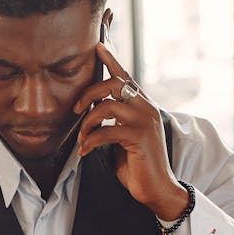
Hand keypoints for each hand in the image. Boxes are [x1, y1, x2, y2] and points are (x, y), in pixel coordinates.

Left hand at [75, 39, 188, 220]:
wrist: (158, 189)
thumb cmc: (138, 164)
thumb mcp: (123, 138)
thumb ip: (113, 122)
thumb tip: (91, 114)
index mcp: (143, 105)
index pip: (126, 76)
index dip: (112, 59)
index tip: (98, 45)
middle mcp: (146, 108)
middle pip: (113, 84)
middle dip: (89, 94)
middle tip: (76, 110)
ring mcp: (145, 121)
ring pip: (107, 106)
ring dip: (87, 123)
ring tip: (82, 139)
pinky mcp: (140, 137)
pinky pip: (106, 131)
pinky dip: (91, 141)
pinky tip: (85, 151)